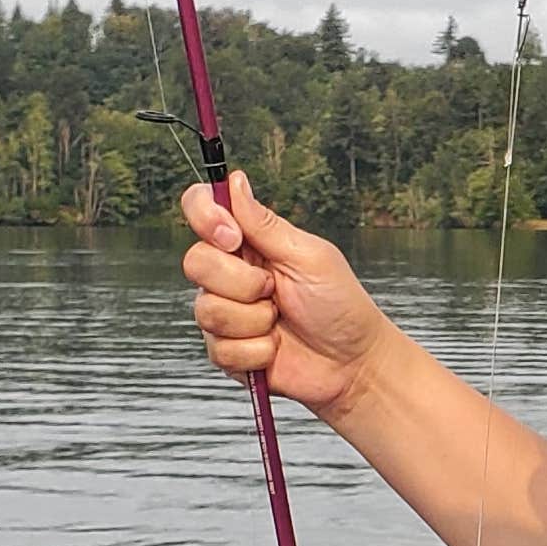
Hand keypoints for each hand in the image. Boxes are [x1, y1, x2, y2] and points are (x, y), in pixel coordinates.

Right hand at [179, 175, 383, 424]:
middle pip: (195, 261)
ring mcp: (224, 312)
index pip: (201, 208)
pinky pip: (219, 348)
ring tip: (279, 323)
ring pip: (206, 310)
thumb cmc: (339, 305)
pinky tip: (275, 349)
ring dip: (253, 321)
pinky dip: (256, 351)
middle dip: (241, 282)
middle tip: (274, 291)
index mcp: (249, 241)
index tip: (233, 238)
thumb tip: (234, 181)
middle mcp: (229, 273)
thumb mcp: (308, 257)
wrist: (351, 364)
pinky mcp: (226, 350)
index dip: (205, 217)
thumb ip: (265, 224)